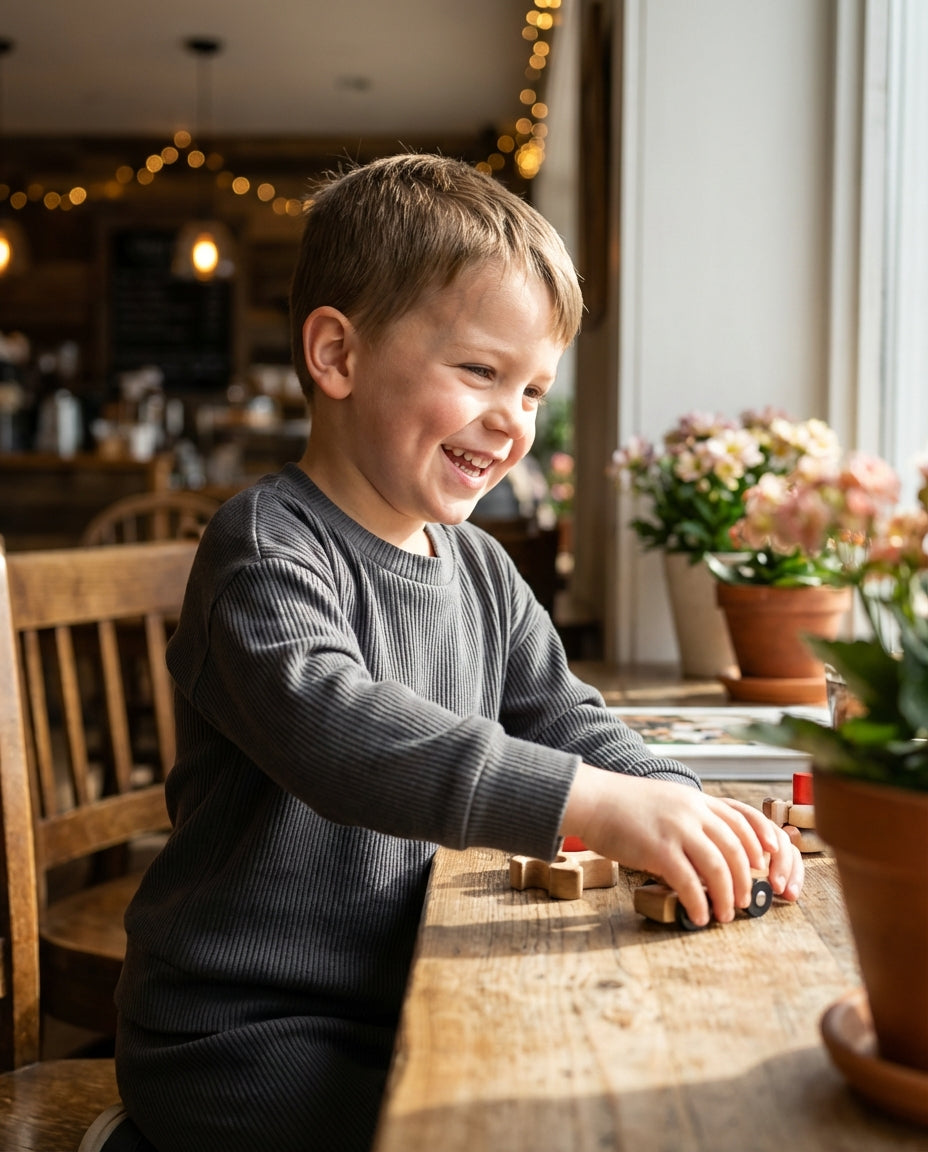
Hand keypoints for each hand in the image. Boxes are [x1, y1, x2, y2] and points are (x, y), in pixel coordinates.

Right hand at [561, 765, 803, 926]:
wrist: (592, 799)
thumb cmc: (623, 805)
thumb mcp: (666, 801)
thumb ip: (689, 818)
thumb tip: (707, 850)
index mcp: (696, 799)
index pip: (744, 817)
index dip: (763, 839)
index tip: (771, 859)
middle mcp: (692, 811)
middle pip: (736, 847)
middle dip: (747, 878)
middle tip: (746, 900)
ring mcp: (677, 829)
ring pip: (718, 867)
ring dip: (727, 895)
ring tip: (726, 914)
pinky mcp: (659, 848)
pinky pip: (689, 882)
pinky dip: (699, 903)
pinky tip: (699, 915)